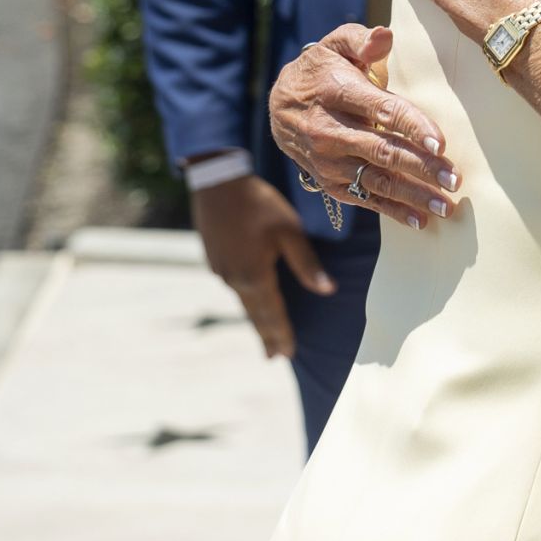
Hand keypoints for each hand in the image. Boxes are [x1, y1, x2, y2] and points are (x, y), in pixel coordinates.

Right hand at [190, 175, 336, 358]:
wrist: (217, 183)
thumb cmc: (259, 204)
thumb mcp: (290, 231)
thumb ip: (307, 263)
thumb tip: (327, 290)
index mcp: (254, 276)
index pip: (273, 313)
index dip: (281, 334)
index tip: (287, 355)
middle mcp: (234, 279)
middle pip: (255, 313)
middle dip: (267, 335)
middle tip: (274, 357)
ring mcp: (220, 270)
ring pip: (243, 301)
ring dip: (256, 318)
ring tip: (266, 335)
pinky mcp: (213, 259)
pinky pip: (235, 287)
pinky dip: (246, 300)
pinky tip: (252, 300)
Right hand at [268, 23, 457, 228]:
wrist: (277, 106)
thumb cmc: (322, 71)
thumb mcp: (336, 45)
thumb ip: (361, 40)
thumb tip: (385, 36)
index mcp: (337, 93)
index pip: (381, 111)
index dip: (412, 126)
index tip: (440, 143)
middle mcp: (329, 131)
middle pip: (383, 151)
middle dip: (422, 167)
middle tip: (454, 180)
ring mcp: (328, 161)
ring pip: (376, 180)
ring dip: (413, 195)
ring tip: (447, 206)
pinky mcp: (329, 182)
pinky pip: (365, 199)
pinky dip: (393, 211)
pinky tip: (421, 221)